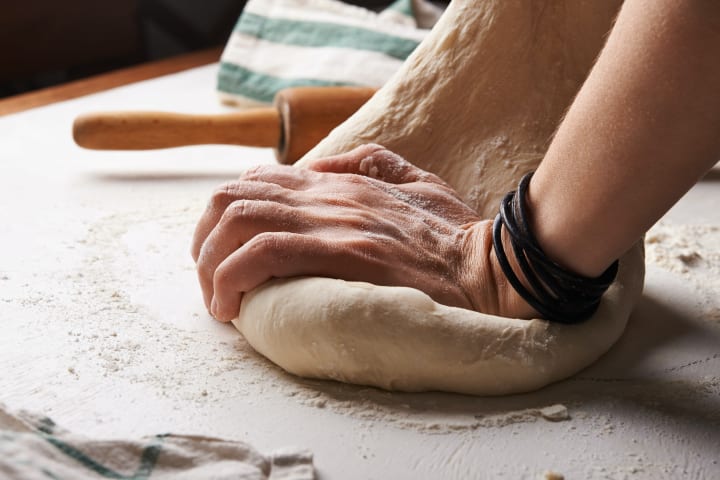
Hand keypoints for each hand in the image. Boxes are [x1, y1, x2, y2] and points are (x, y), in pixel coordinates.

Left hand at [191, 144, 534, 320]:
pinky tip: (232, 307)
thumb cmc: (456, 235)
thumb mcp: (416, 180)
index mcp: (340, 181)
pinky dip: (232, 278)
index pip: (257, 181)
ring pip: (238, 221)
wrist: (491, 267)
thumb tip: (323, 164)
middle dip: (204, 241)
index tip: (226, 255)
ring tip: (218, 300)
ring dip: (211, 263)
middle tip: (211, 281)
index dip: (227, 216)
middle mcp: (328, 195)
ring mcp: (333, 221)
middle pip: (233, 197)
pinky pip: (263, 254)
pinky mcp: (342, 253)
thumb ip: (371, 163)